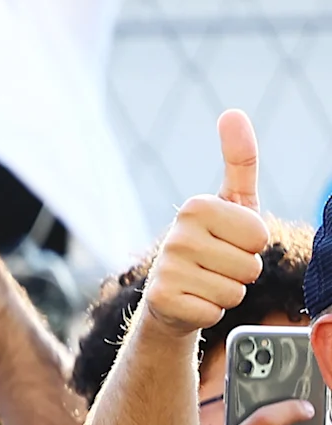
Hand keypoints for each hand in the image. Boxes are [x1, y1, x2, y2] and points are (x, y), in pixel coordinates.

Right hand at [141, 111, 269, 340]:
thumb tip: (233, 113)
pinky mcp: (163, 300)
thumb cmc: (211, 246)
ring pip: (235, 290)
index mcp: (196, 207)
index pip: (260, 236)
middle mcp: (177, 235)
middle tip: (217, 268)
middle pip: (251, 265)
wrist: (170, 296)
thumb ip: (239, 160)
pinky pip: (215, 311)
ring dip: (227, 293)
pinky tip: (192, 302)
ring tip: (205, 284)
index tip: (228, 243)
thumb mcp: (232, 204)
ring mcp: (167, 268)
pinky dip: (209, 312)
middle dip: (242, 272)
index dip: (253, 246)